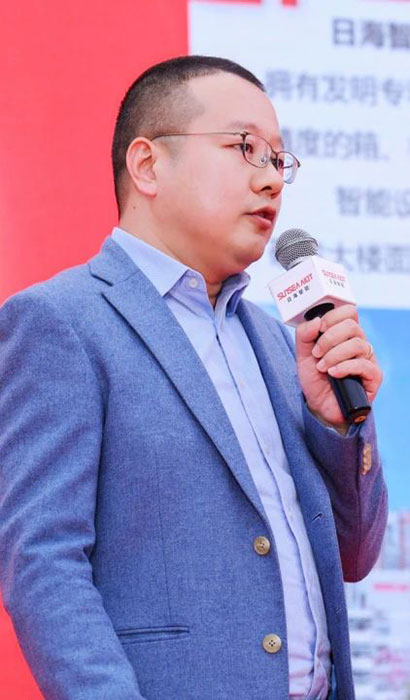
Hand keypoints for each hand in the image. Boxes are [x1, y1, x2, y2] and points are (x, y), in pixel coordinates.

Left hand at [295, 304, 382, 428]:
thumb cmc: (315, 378)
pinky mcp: (374, 376)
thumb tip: (316, 320)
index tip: (319, 329)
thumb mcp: (303, 354)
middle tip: (317, 353)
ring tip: (322, 367)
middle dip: (329, 339)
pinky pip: (364, 364)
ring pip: (357, 344)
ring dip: (334, 355)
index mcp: (345, 334)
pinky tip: (333, 374)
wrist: (320, 405)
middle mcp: (359, 343)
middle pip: (352, 326)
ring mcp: (368, 359)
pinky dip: (344, 367)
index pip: (349, 311)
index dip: (333, 316)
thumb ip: (304, 334)